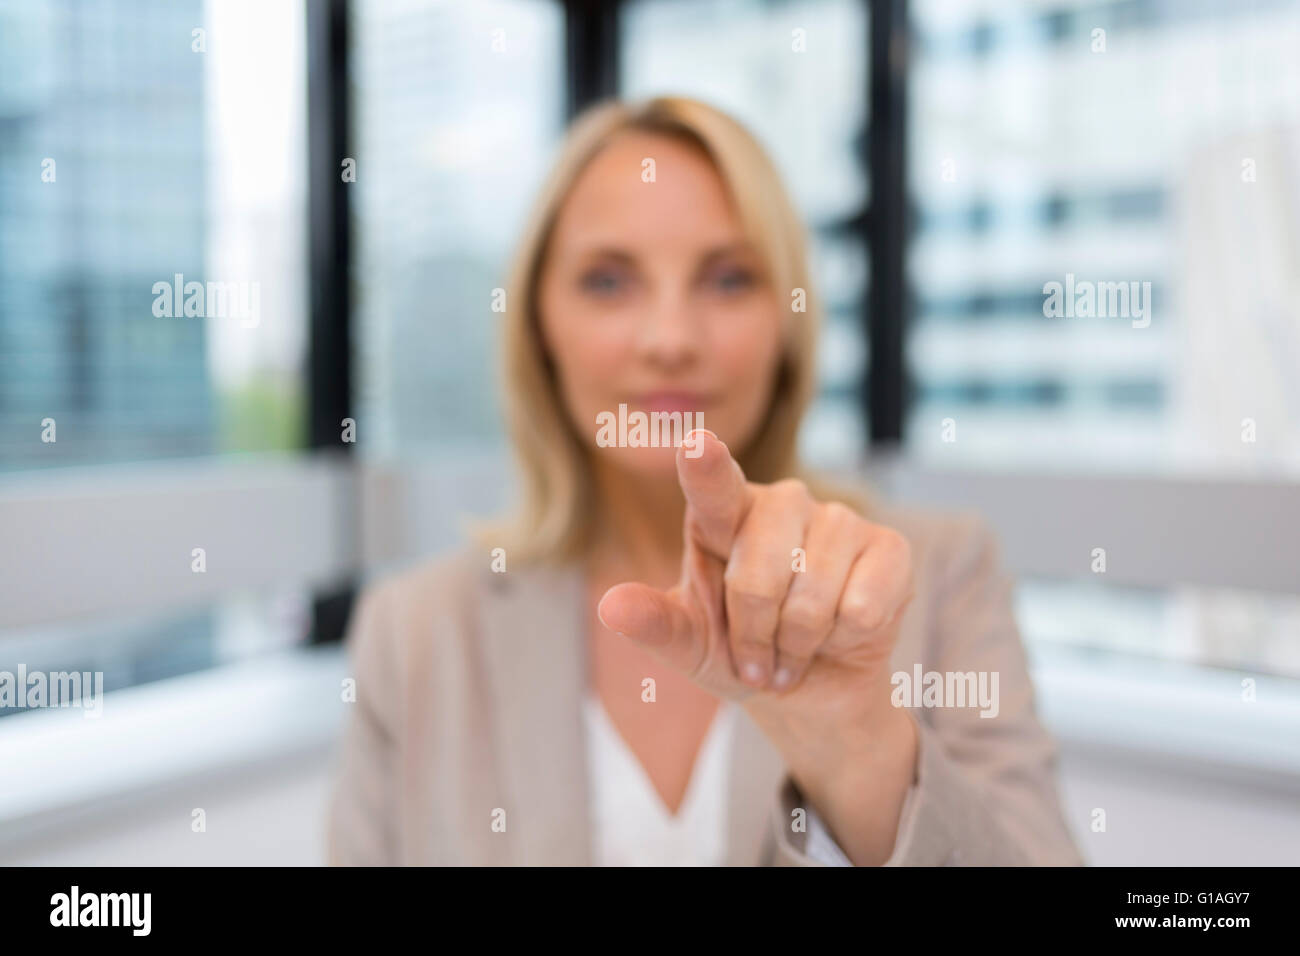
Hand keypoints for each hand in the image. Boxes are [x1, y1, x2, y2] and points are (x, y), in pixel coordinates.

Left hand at [597, 429, 918, 864]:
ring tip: (794, 653)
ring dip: (799, 643)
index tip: (695, 444)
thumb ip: (655, 624)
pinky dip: (847, 636)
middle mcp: (781, 503)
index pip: (713, 487)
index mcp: (722, 517)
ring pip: (814, 592)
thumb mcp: (691, 646)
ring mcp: (838, 519)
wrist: (811, 691)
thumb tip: (610, 607)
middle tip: (758, 662)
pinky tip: (844, 632)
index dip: (707, 467)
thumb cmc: (741, 654)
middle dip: (755, 634)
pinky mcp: (888, 547)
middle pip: (761, 571)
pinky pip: (862, 603)